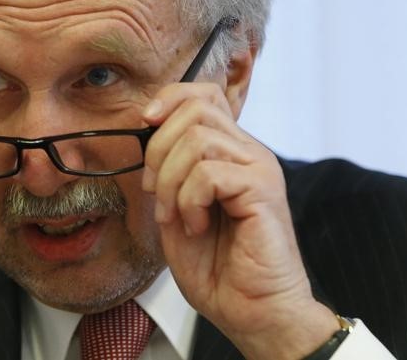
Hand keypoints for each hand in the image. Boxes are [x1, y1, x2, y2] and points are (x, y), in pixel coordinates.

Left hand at [141, 83, 337, 359]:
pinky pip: (209, 173)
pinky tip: (197, 225)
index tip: (144, 122)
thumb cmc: (217, 267)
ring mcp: (259, 169)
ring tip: (177, 216)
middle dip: (158, 149)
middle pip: (196, 109)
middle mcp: (248, 152)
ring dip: (171, 181)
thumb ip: (167, 169)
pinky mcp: (263, 190)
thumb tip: (145, 132)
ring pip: (198, 138)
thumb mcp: (176, 208)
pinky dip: (189, 201)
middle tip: (155, 192)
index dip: (170, 97)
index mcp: (230, 152)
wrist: (251, 311)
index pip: (204, 94)